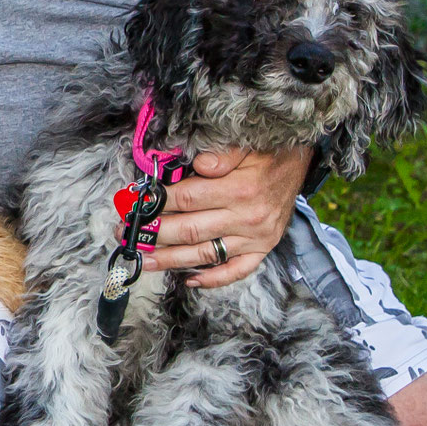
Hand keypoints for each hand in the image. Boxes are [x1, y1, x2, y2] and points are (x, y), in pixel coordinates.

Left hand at [142, 145, 310, 287]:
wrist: (299, 165)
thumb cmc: (266, 153)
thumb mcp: (245, 145)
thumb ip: (220, 155)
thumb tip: (196, 163)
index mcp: (240, 189)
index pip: (188, 199)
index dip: (158, 202)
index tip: (135, 204)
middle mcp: (247, 218)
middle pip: (190, 230)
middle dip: (154, 233)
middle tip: (127, 233)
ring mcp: (255, 238)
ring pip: (205, 254)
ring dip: (171, 259)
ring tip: (144, 260)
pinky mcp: (262, 250)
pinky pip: (235, 271)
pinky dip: (212, 279)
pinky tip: (189, 280)